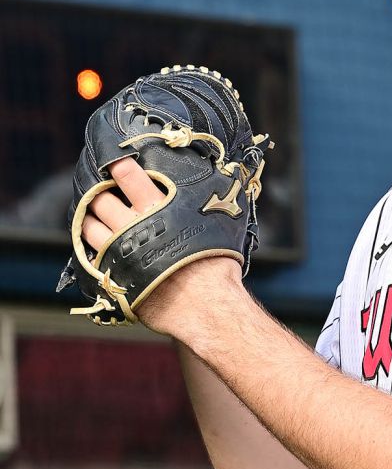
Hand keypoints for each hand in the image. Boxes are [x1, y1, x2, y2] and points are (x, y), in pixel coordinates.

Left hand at [82, 156, 241, 333]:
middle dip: (97, 192)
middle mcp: (133, 227)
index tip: (114, 161)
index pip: (129, 176)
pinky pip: (91, 259)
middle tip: (99, 189)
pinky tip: (96, 248)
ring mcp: (120, 253)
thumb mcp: (223, 222)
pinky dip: (90, 250)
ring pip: (89, 228)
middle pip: (100, 201)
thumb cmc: (218, 264)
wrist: (206, 306)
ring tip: (92, 216)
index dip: (118, 166)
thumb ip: (214, 200)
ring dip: (88, 219)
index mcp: (158, 209)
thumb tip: (227, 179)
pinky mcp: (114, 278)